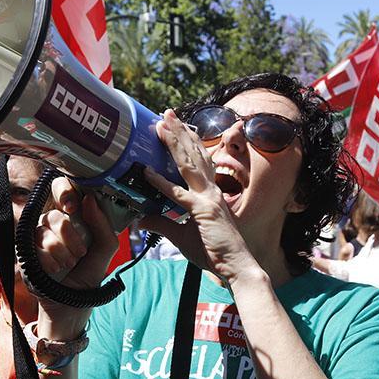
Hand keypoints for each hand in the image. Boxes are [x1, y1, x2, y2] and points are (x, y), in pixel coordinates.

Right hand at [30, 177, 121, 319]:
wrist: (73, 302)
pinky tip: (55, 270)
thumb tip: (90, 199)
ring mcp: (36, 237)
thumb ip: (103, 225)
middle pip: (54, 214)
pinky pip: (34, 248)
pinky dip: (50, 262)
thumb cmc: (89, 273)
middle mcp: (52, 223)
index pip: (62, 189)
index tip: (74, 207)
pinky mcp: (24, 252)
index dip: (65, 192)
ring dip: (62, 253)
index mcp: (72, 216)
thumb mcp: (106, 249)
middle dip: (70, 235)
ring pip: (44, 232)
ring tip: (70, 265)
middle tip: (80, 252)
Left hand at [138, 110, 256, 282]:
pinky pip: (178, 195)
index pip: (197, 161)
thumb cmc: (214, 252)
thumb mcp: (181, 236)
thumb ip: (162, 224)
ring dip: (174, 143)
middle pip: (193, 155)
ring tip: (162, 124)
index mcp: (210, 193)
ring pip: (188, 165)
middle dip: (179, 132)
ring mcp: (207, 198)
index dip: (186, 142)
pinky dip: (161, 183)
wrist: (236, 266)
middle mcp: (210, 190)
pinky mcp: (202, 211)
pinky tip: (147, 172)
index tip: (174, 127)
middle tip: (166, 113)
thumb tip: (142, 219)